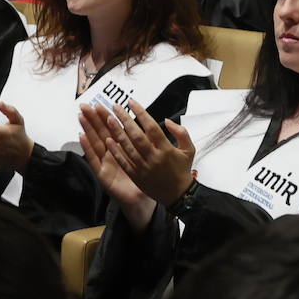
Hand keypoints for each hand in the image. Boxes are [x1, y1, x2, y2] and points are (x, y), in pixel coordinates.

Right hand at [77, 105, 156, 230]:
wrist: (143, 201)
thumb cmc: (147, 179)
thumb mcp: (151, 157)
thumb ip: (151, 141)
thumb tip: (154, 122)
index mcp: (124, 149)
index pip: (114, 129)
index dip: (107, 117)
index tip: (102, 103)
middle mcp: (113, 154)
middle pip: (102, 133)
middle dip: (94, 118)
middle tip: (86, 104)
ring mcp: (106, 164)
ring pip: (95, 142)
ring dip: (87, 129)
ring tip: (81, 116)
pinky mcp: (103, 175)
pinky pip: (94, 160)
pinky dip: (87, 148)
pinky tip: (81, 137)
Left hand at [78, 100, 195, 204]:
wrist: (178, 195)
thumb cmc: (183, 170)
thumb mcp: (189, 149)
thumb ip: (181, 132)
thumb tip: (167, 120)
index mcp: (166, 149)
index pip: (152, 127)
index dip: (141, 113)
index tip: (132, 102)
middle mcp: (154, 157)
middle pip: (137, 135)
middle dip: (125, 119)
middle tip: (115, 107)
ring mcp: (144, 167)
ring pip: (128, 147)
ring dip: (117, 132)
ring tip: (108, 119)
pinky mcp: (137, 176)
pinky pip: (124, 162)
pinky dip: (116, 152)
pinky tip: (108, 141)